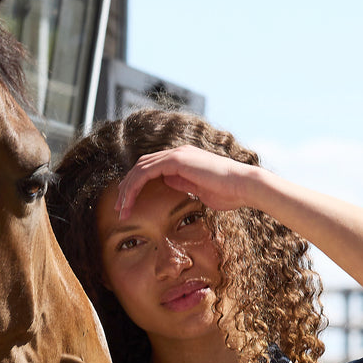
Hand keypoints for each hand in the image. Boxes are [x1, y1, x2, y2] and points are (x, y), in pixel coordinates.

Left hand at [115, 145, 259, 217]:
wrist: (243, 186)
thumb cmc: (228, 192)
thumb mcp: (199, 190)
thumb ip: (182, 183)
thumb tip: (167, 182)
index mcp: (183, 159)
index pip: (151, 169)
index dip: (136, 185)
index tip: (128, 204)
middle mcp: (177, 153)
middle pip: (141, 167)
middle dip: (126, 188)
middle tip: (118, 209)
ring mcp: (177, 154)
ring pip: (140, 169)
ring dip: (127, 190)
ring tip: (121, 209)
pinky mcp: (177, 160)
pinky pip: (146, 172)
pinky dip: (134, 186)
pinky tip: (129, 200)